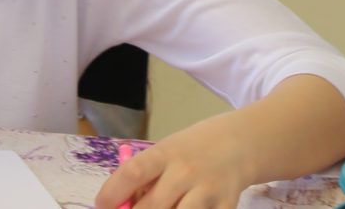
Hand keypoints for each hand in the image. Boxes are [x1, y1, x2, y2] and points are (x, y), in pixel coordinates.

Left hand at [94, 116, 263, 208]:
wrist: (242, 143)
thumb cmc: (195, 149)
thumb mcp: (169, 151)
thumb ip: (147, 176)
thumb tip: (120, 205)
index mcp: (167, 153)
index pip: (134, 173)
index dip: (113, 193)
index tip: (102, 206)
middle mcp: (186, 171)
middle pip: (151, 207)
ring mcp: (208, 191)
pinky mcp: (226, 207)